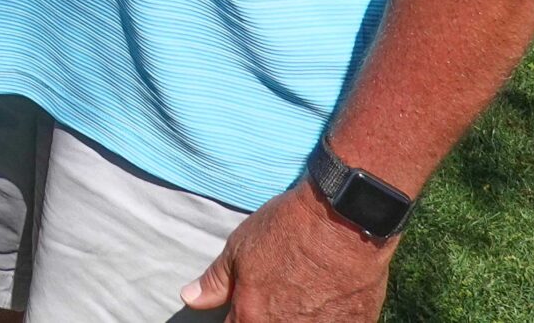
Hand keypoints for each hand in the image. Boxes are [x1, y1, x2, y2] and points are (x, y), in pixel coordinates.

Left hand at [179, 181, 393, 321]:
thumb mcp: (240, 248)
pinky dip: (326, 318)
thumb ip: (216, 281)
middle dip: (266, 317)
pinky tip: (327, 300)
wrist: (343, 219)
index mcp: (251, 318)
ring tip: (302, 295)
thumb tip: (190, 298)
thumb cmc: (288, 230)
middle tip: (279, 293)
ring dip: (297, 317)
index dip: (235, 319)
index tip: (242, 308)